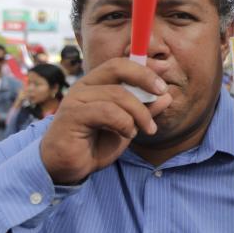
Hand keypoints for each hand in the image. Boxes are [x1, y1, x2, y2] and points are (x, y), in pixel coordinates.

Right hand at [39, 58, 170, 184]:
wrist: (67, 168)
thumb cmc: (94, 145)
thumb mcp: (127, 127)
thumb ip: (144, 111)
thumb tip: (166, 96)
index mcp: (96, 84)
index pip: (121, 64)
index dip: (144, 65)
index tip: (164, 70)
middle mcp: (85, 86)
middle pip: (117, 67)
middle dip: (145, 77)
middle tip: (162, 92)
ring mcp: (76, 98)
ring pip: (118, 94)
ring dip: (140, 112)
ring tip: (147, 129)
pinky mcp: (72, 115)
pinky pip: (107, 111)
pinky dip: (125, 123)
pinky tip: (128, 134)